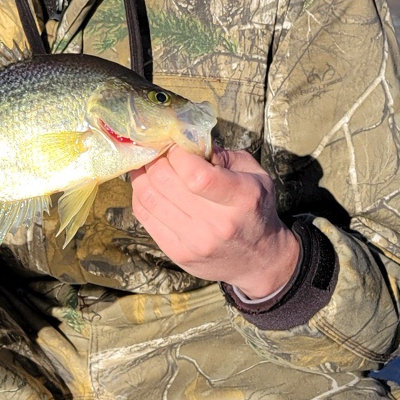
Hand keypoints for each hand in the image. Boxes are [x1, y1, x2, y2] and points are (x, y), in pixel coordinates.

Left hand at [128, 145, 299, 298]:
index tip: (176, 144)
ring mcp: (196, 242)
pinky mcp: (178, 254)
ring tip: (147, 163)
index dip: (177, 154)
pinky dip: (140, 194)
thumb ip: (223, 156)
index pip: (196, 175)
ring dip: (143, 174)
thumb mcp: (255, 174)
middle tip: (157, 150)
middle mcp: (218, 224)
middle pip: (166, 182)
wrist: (259, 259)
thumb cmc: (255, 208)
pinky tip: (146, 184)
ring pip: (149, 197)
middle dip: (156, 159)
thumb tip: (186, 141)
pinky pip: (145, 217)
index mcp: (242, 198)